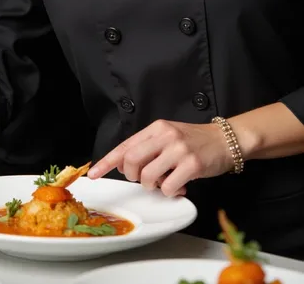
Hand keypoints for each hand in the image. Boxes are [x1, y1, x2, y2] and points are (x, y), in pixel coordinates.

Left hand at [88, 119, 233, 196]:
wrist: (226, 140)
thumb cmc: (194, 141)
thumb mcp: (168, 136)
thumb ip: (147, 147)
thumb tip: (122, 163)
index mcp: (156, 128)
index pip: (125, 145)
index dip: (107, 161)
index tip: (94, 174)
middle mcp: (165, 135)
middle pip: (131, 160)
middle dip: (132, 176)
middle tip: (144, 179)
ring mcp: (178, 149)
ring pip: (148, 176)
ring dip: (153, 185)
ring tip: (166, 181)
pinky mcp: (192, 164)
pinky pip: (168, 187)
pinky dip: (170, 192)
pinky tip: (179, 186)